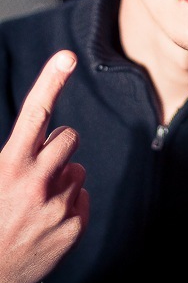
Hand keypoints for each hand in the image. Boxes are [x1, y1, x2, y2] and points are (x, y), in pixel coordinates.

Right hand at [0, 50, 88, 282]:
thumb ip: (15, 154)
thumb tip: (45, 136)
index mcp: (10, 165)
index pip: (35, 113)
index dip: (50, 81)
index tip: (66, 57)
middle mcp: (37, 181)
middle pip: (69, 136)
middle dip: (58, 145)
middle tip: (39, 167)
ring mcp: (58, 204)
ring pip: (77, 169)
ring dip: (62, 178)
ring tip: (37, 202)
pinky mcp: (74, 225)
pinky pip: (82, 197)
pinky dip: (69, 203)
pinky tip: (48, 220)